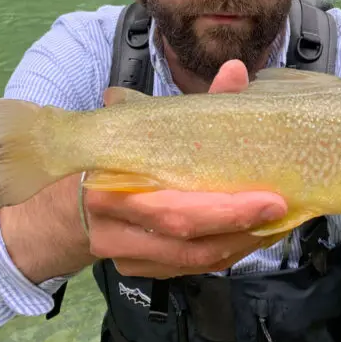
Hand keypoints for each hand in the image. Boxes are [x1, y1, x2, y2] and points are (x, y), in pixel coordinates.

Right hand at [83, 60, 287, 278]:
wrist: (61, 202)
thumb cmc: (112, 157)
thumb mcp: (145, 126)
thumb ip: (195, 105)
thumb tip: (235, 72)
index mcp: (111, 185)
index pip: (175, 208)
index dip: (225, 210)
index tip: (270, 198)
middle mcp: (113, 227)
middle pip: (185, 239)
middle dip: (239, 228)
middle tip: (279, 210)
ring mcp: (123, 254)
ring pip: (190, 261)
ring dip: (237, 245)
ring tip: (272, 225)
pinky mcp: (136, 269)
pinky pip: (186, 269)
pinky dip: (221, 254)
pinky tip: (247, 237)